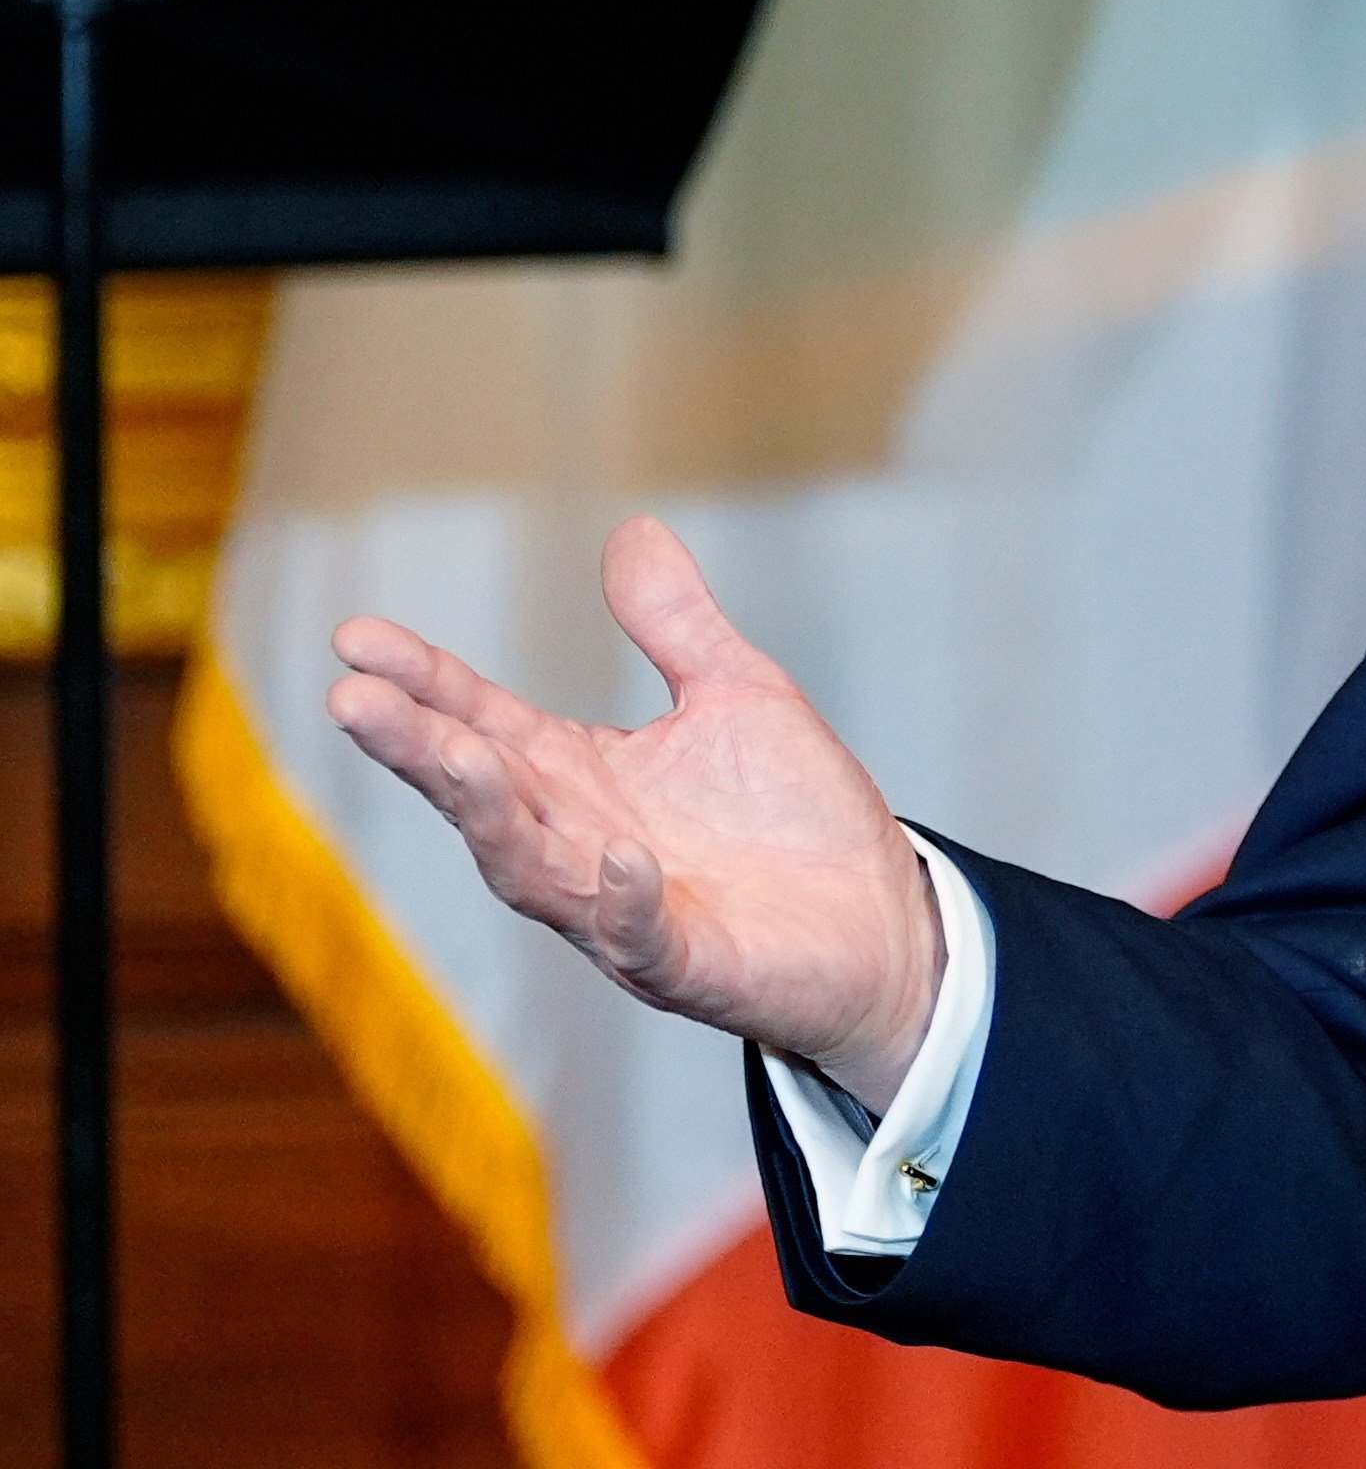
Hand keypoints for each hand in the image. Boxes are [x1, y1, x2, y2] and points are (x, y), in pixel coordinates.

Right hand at [325, 516, 945, 1109]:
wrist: (883, 921)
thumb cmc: (795, 816)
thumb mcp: (735, 695)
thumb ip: (675, 625)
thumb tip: (631, 529)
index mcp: (582, 778)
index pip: (481, 723)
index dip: (422, 683)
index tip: (353, 637)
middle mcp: (582, 845)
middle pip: (482, 793)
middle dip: (420, 749)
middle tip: (353, 699)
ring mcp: (626, 913)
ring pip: (534, 870)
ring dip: (493, 817)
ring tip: (459, 756)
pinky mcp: (690, 964)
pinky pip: (644, 941)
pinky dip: (626, 904)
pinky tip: (625, 859)